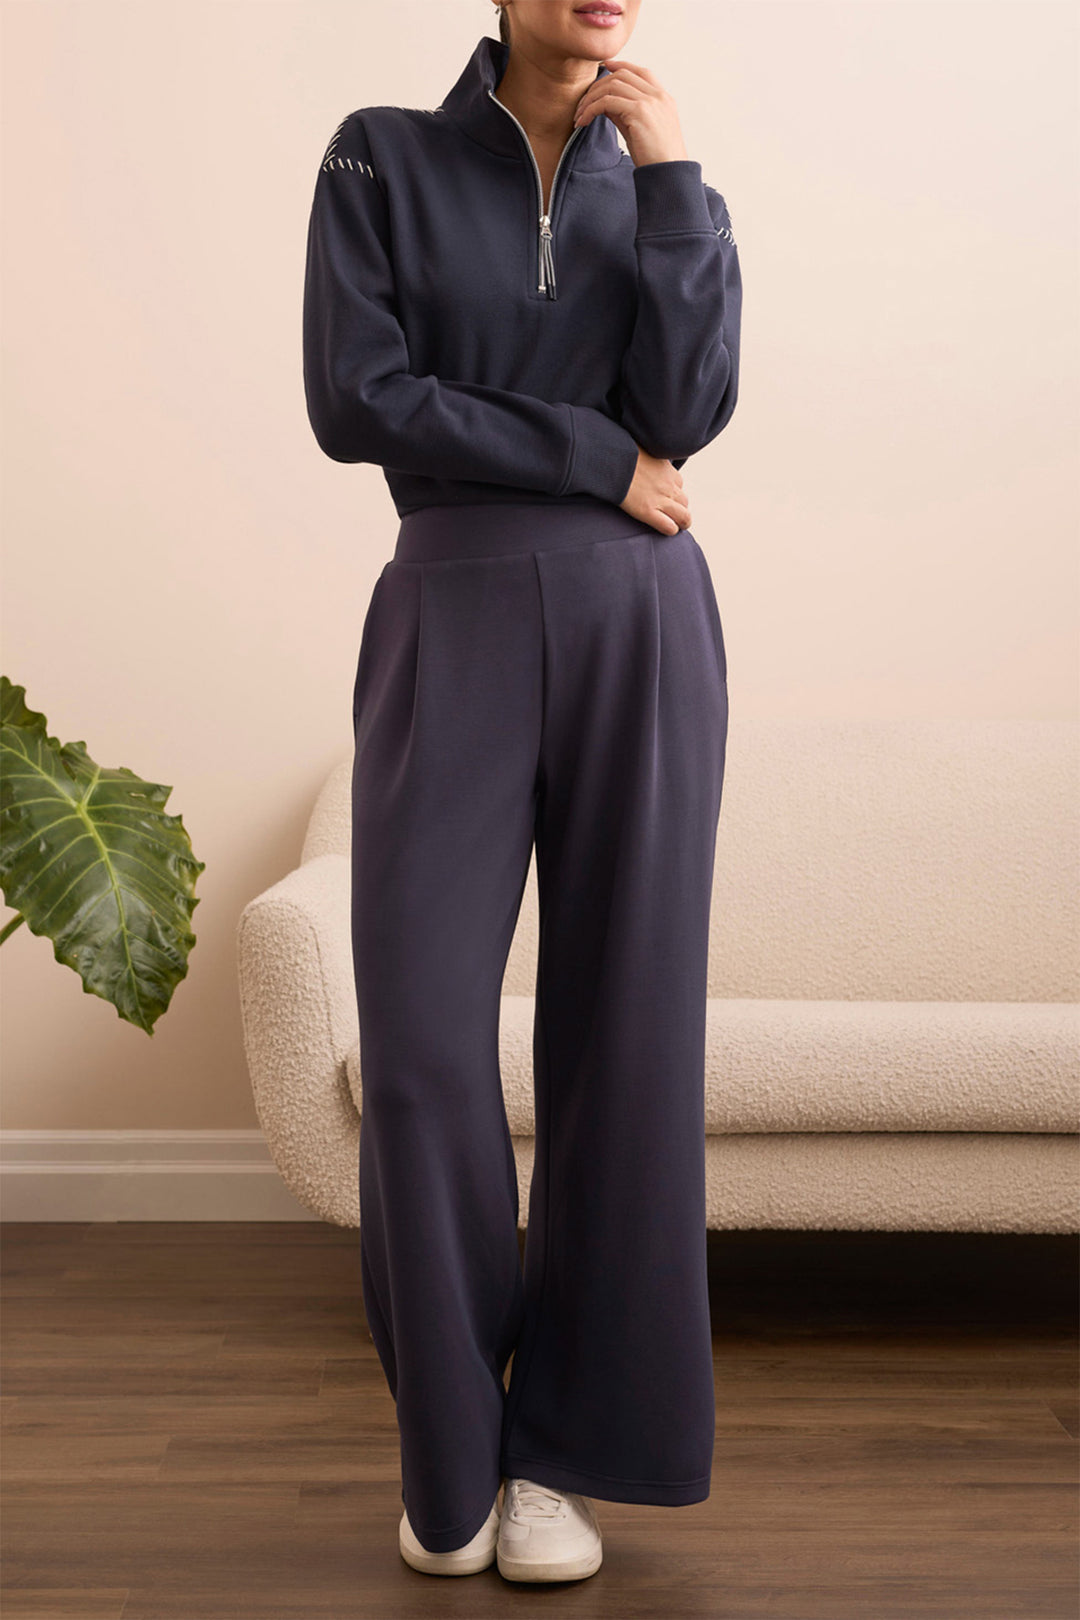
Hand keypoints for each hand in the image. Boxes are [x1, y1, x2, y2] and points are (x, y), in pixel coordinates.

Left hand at [573, 57, 688, 166]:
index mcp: (663, 98)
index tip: (603, 67)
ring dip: (591, 98)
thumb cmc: (656, 159)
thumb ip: (626, 113)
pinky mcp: (639, 112)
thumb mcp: (640, 131)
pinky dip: (591, 109)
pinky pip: (607, 102)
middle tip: (583, 103)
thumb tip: (604, 104)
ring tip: (580, 115)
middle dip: (598, 85)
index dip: (621, 65)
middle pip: (622, 75)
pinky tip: (583, 121)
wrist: (669, 175)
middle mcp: (658, 96)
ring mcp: (650, 102)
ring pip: (612, 85)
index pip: (641, 71)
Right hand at [620, 447, 691, 535]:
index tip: (664, 495)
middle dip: (680, 509)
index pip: (678, 484)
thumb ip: (648, 454)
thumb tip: (642, 453)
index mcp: (667, 470)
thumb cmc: (622, 452)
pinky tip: (666, 530)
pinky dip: (670, 530)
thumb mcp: (642, 447)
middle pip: (684, 502)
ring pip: (683, 516)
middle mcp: (668, 485)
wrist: (611, 460)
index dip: (672, 492)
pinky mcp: (648, 511)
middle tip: (673, 515)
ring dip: (681, 522)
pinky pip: (668, 526)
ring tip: (675, 526)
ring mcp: (660, 499)